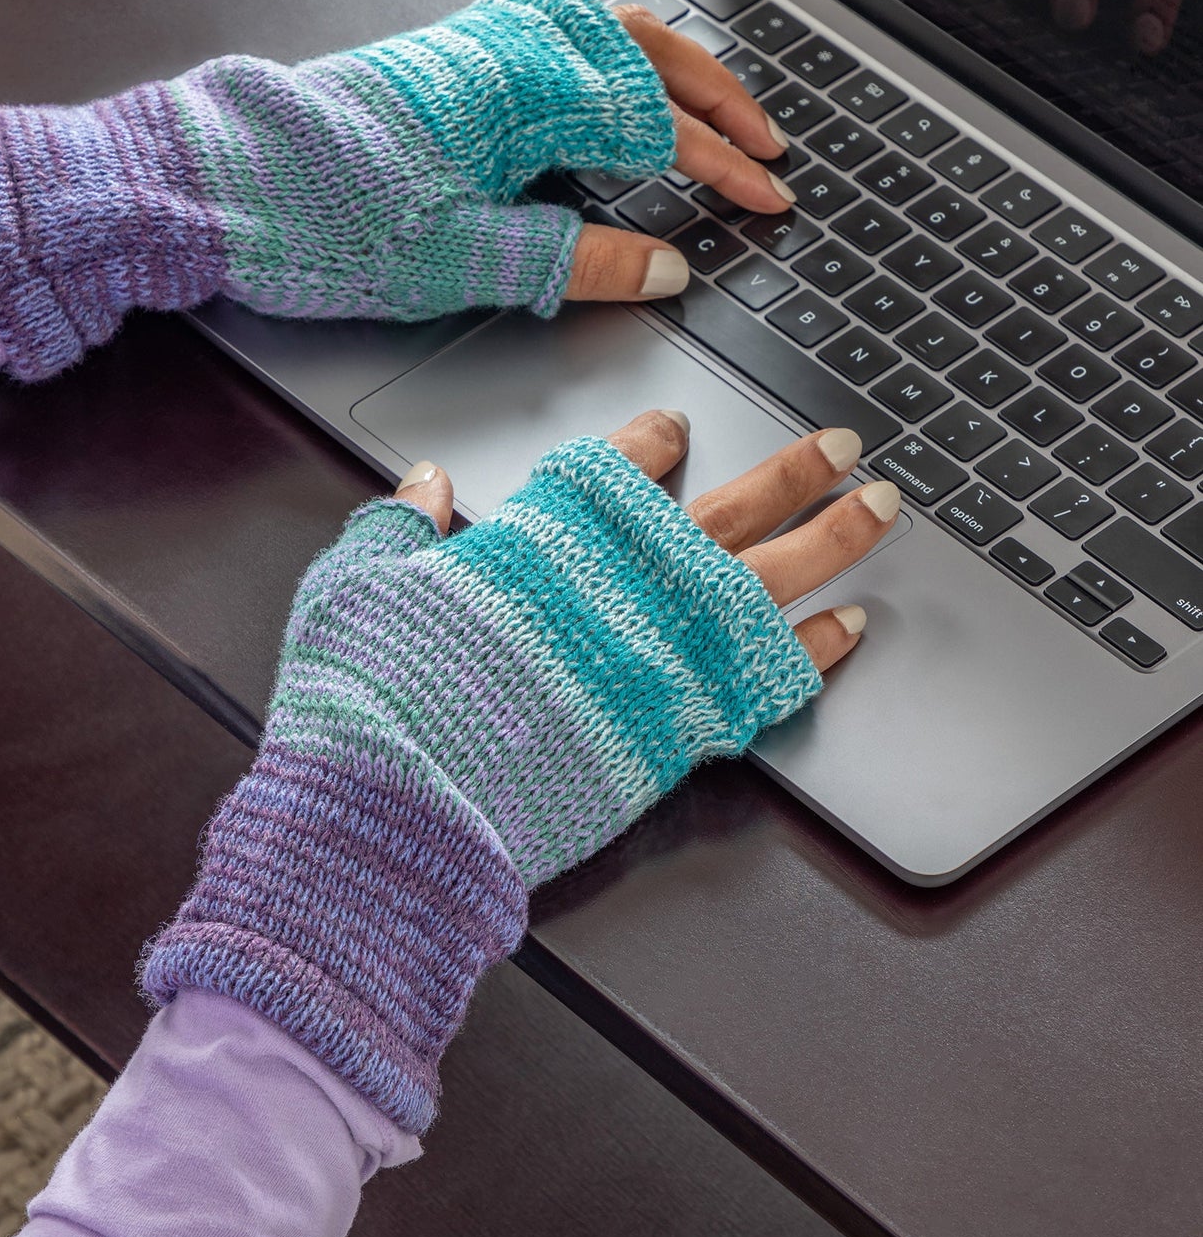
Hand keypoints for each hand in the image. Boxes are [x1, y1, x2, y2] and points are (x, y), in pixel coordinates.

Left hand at [0, 0, 794, 379]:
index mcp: (519, 92)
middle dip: (719, 101)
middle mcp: (503, 50)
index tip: (768, 201)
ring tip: (715, 105)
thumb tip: (663, 266)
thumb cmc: (313, 218)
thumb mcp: (455, 260)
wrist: (209, 184)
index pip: (653, 127)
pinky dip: (610, 56)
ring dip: (670, 68)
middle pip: (645, 56)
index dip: (720, 168)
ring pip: (603, 32)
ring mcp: (473, 47)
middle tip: (770, 143)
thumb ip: (570, 260)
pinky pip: (555, 35)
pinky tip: (611, 86)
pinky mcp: (445, 62)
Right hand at [142, 408, 899, 1133]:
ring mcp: (659, 654)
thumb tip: (425, 481)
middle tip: (837, 449)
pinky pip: (772, 677)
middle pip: (723, 510)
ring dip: (835, 538)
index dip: (650, 441)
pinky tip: (850, 626)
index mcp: (540, 539)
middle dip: (788, 474)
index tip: (674, 428)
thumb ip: (398, 524)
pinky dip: (817, 650)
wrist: (398, 809)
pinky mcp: (679, 728)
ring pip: (771, 578)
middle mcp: (616, 583)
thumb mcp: (356, 590)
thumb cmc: (372, 700)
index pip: (613, 469)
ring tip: (881, 507)